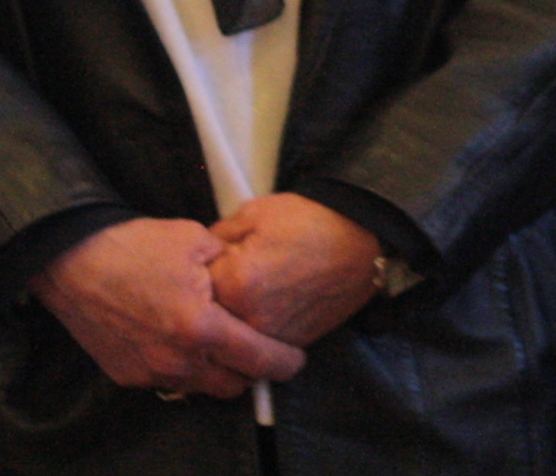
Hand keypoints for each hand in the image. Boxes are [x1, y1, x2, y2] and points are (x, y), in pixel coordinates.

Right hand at [34, 216, 307, 397]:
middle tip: (258, 348)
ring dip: (217, 372)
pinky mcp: (127, 375)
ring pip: (201, 387)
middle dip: (251, 370)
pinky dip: (184, 368)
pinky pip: (169, 381)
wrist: (74, 261)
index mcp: (200, 326)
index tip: (296, 358)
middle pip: (232, 385)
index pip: (257, 359)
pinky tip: (183, 341)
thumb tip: (252, 276)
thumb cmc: (136, 247)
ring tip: (221, 343)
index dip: (284, 362)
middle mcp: (176, 359)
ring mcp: (150, 371)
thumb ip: (232, 266)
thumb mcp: (198, 241)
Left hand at [206, 194, 385, 350]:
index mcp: (233, 281)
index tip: (204, 265)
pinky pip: (260, 343)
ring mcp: (270, 335)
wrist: (365, 241)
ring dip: (232, 319)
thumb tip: (198, 254)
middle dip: (210, 301)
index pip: (190, 287)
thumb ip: (217, 235)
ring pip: (232, 336)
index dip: (195, 273)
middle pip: (207, 318)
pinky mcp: (291, 344)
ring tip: (249, 292)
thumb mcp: (257, 212)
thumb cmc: (314, 222)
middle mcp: (247, 317)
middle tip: (224, 281)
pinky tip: (267, 304)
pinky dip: (258, 328)